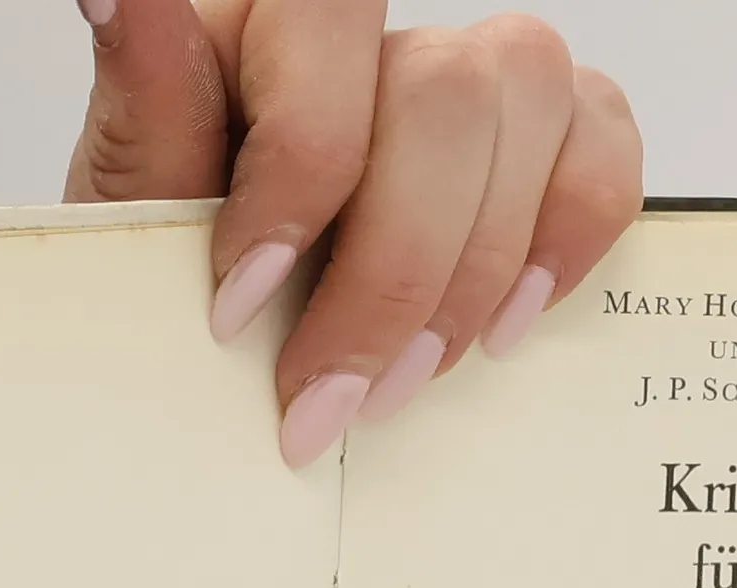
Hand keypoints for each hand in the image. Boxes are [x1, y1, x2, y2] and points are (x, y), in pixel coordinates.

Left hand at [64, 1, 643, 465]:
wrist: (237, 364)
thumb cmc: (179, 287)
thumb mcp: (133, 216)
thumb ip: (146, 104)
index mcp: (264, 23)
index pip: (325, 23)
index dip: (299, 173)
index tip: (238, 311)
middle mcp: (377, 39)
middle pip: (447, 92)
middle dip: (393, 275)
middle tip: (328, 401)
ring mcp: (467, 85)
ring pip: (533, 101)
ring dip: (476, 271)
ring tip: (407, 383)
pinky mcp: (537, 147)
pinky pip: (603, 143)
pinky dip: (570, 237)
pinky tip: (503, 327)